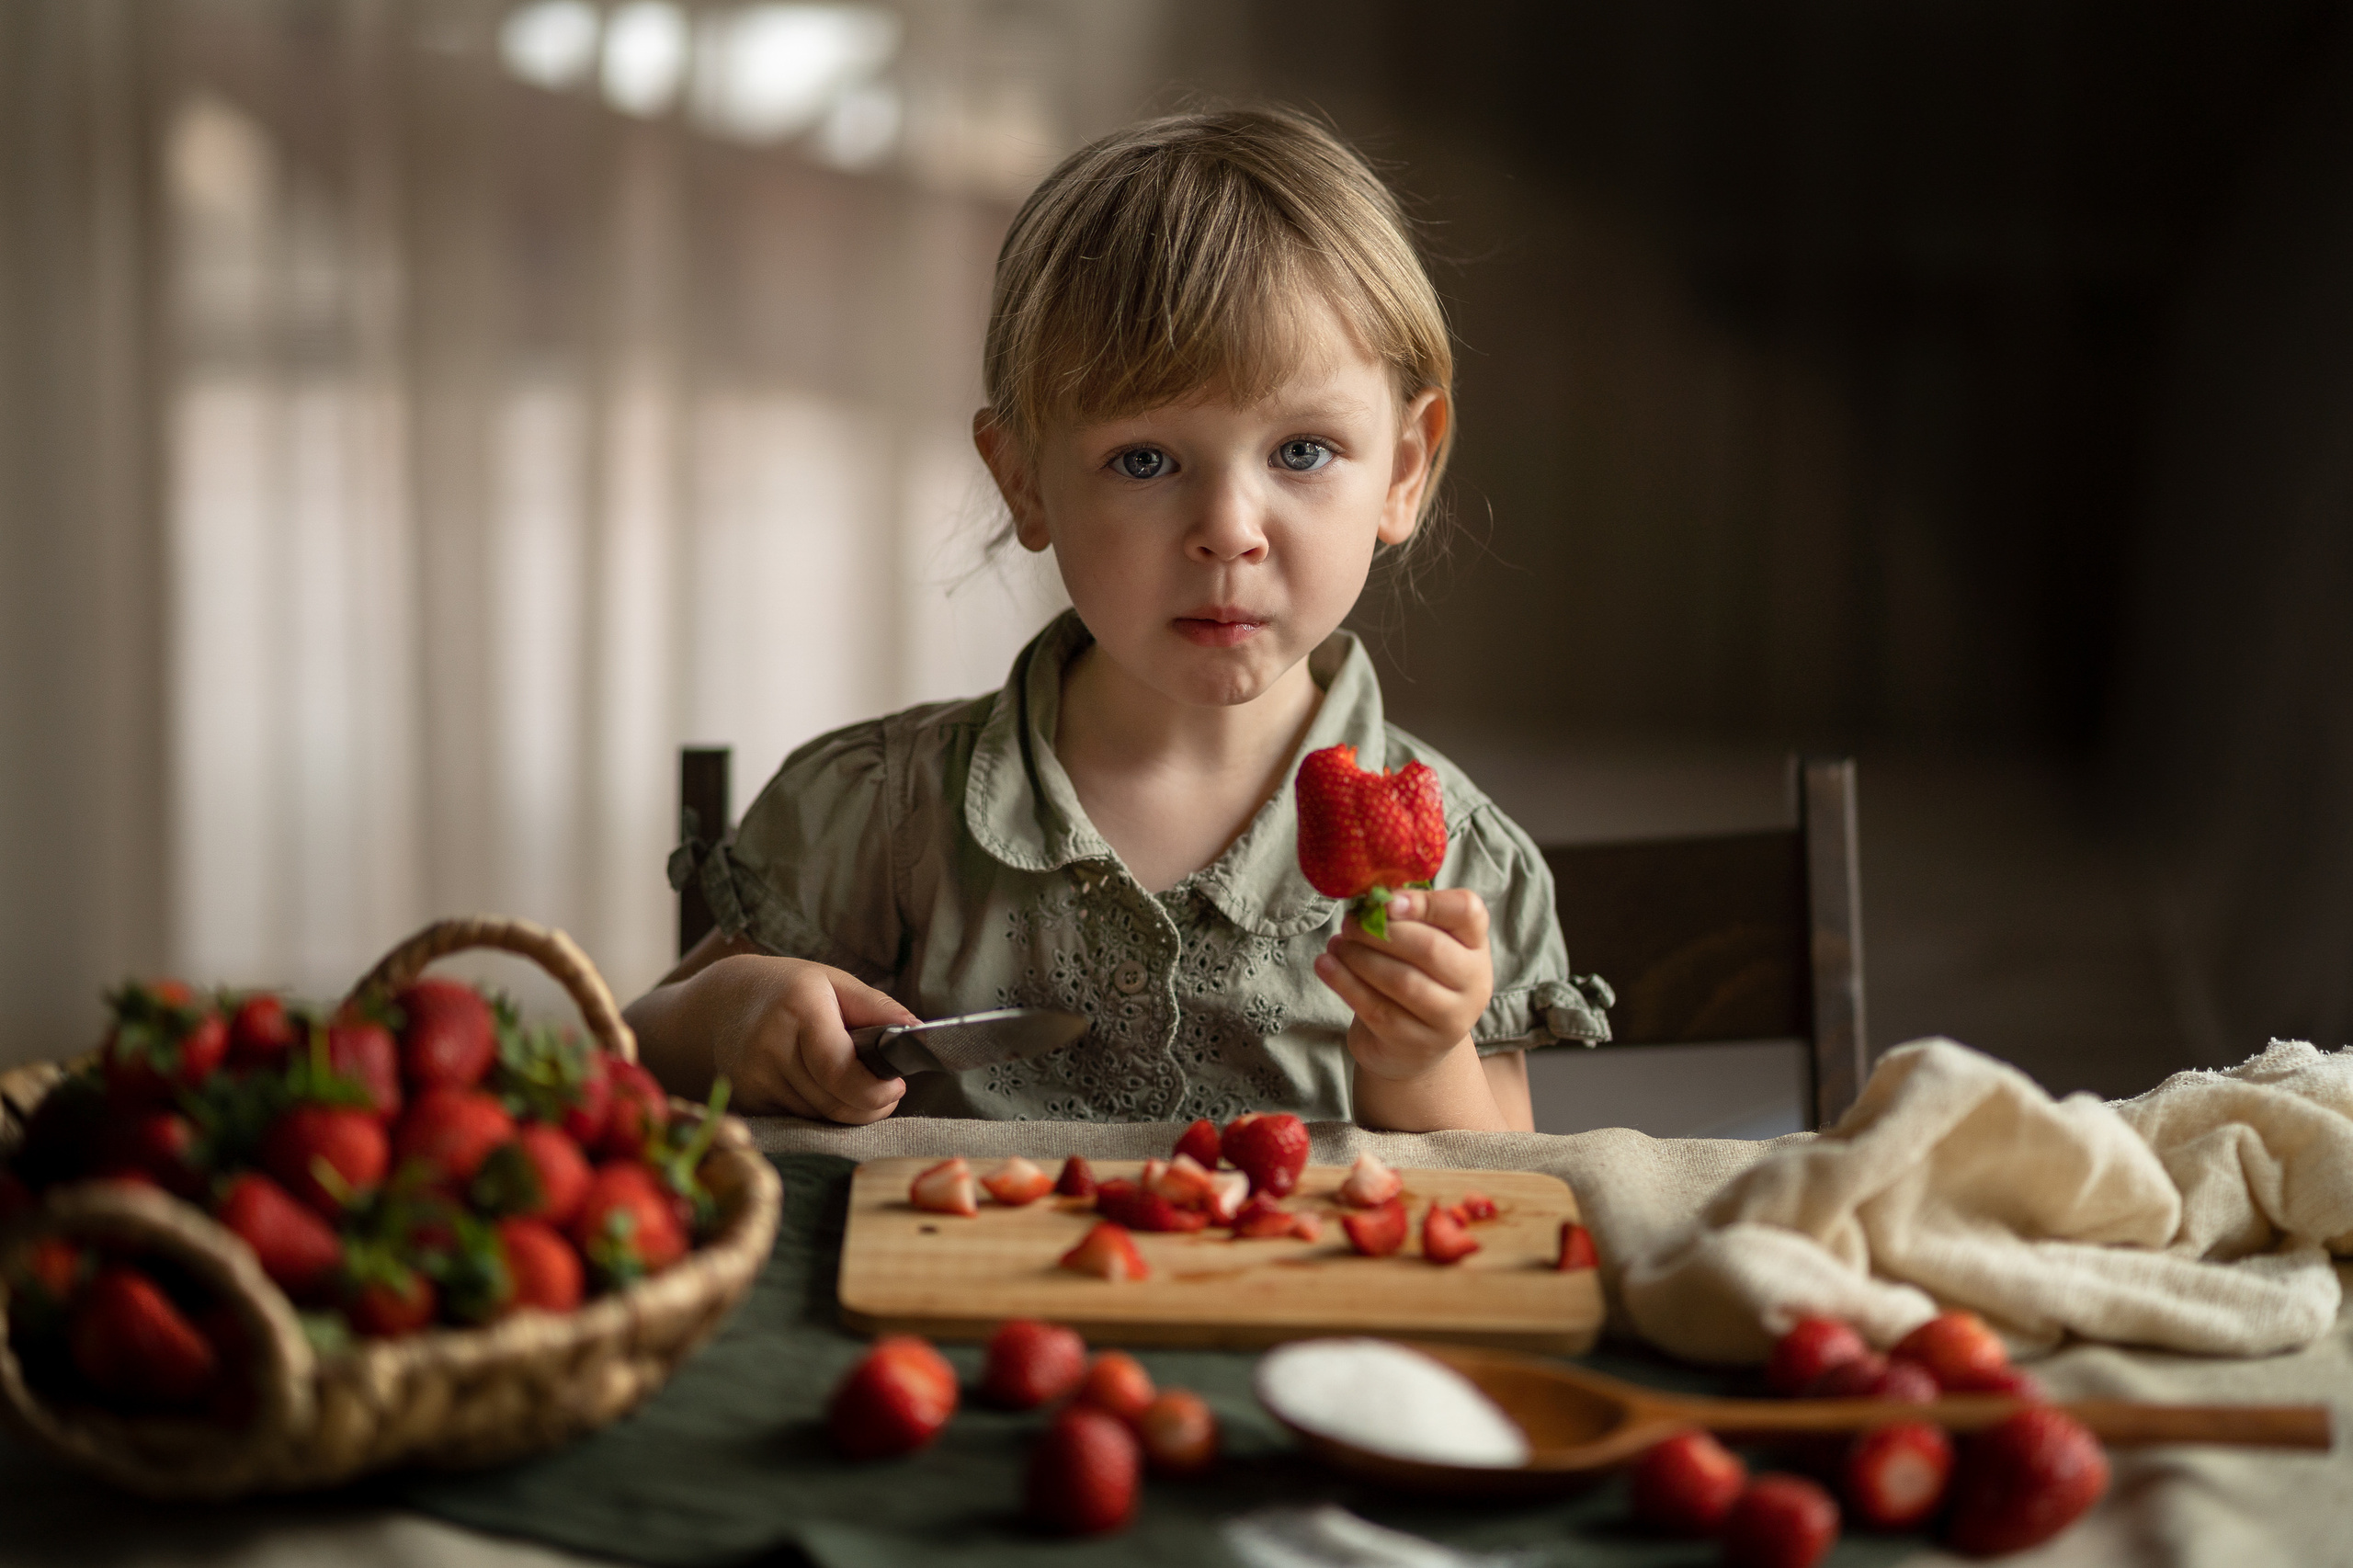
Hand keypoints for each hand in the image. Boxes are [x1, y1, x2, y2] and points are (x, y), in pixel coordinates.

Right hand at [700, 954, 921, 1122]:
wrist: (721, 1003)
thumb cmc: (789, 989)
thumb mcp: (834, 982)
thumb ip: (877, 1007)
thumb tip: (918, 1032)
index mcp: (798, 1008)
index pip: (840, 1071)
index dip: (876, 1090)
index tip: (897, 1086)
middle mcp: (770, 1046)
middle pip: (835, 1102)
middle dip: (872, 1105)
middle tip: (888, 1092)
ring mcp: (753, 1078)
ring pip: (820, 1118)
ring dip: (848, 1110)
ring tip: (857, 1085)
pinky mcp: (747, 1101)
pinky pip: (798, 1121)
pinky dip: (820, 1113)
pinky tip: (823, 1089)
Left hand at [1315, 887, 1492, 1082]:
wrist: (1411, 1045)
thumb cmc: (1414, 978)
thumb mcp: (1421, 945)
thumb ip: (1405, 919)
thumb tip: (1368, 898)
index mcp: (1476, 945)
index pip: (1468, 911)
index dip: (1427, 902)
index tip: (1387, 901)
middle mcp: (1473, 983)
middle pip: (1430, 948)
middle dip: (1381, 932)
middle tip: (1349, 924)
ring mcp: (1450, 1019)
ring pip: (1402, 981)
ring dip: (1360, 958)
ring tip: (1337, 946)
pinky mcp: (1417, 1043)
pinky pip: (1377, 1010)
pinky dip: (1345, 984)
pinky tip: (1325, 966)